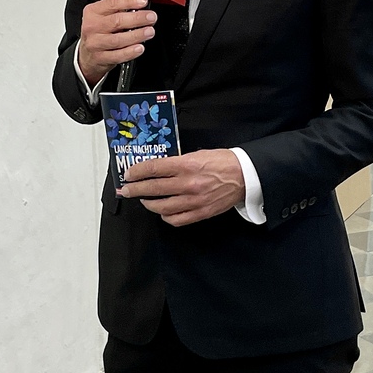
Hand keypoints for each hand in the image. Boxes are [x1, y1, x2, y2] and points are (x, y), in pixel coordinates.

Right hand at [79, 0, 157, 85]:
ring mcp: (95, 43)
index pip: (113, 3)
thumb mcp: (102, 16)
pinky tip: (140, 47)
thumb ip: (119, 9)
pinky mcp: (101, 58)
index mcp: (93, 12)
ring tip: (149, 31)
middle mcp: (92, 27)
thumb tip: (141, 3)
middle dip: (137, 18)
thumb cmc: (99, 32)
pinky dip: (130, 52)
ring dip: (137, 35)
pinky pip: (118, 55)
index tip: (144, 1)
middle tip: (151, 17)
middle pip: (117, 21)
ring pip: (118, 39)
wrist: (87, 55)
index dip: (130, 1)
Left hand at [118, 150, 244, 226]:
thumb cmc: (224, 163)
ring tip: (144, 200)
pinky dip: (165, 216)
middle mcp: (188, 184)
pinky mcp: (200, 212)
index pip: (153, 169)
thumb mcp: (198, 154)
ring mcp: (194, 200)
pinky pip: (176, 219)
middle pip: (153, 188)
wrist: (245, 176)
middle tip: (126, 190)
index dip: (137, 172)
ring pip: (161, 206)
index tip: (129, 174)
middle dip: (135, 189)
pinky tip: (162, 212)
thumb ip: (178, 162)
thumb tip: (158, 168)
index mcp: (187, 165)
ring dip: (148, 203)